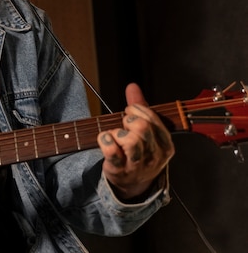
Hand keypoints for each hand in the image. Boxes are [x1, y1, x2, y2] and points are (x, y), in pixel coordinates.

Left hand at [97, 83, 174, 200]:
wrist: (133, 184)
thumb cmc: (140, 152)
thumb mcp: (146, 131)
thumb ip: (139, 107)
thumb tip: (132, 86)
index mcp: (165, 144)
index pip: (152, 119)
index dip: (137, 110)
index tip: (129, 112)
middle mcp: (154, 156)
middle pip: (142, 128)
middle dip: (129, 121)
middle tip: (123, 124)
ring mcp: (137, 165)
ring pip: (130, 141)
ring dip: (117, 133)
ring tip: (115, 135)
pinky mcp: (119, 170)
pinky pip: (112, 151)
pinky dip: (105, 141)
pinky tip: (104, 139)